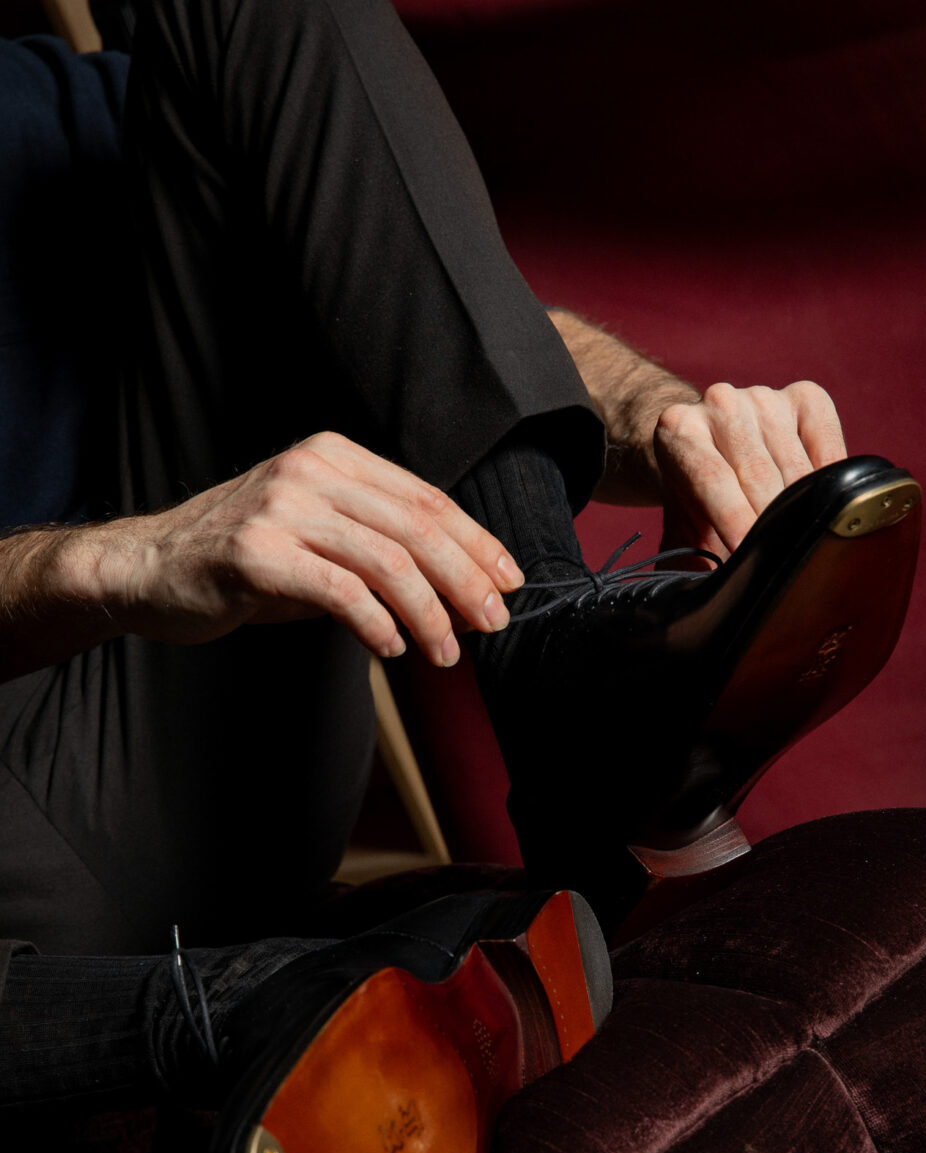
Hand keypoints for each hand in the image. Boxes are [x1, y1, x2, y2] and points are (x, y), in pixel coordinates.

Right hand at [91, 432, 522, 666]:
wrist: (148, 570)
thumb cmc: (245, 562)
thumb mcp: (320, 540)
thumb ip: (381, 551)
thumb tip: (464, 593)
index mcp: (333, 457)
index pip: (426, 499)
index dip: (475, 542)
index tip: (508, 582)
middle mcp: (310, 471)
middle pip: (415, 527)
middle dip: (465, 580)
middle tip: (493, 623)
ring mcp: (281, 507)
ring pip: (385, 560)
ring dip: (428, 613)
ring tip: (446, 653)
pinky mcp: (256, 552)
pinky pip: (337, 590)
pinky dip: (375, 623)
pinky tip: (393, 648)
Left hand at [654, 381, 847, 555]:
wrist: (711, 448)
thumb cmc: (699, 503)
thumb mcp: (684, 533)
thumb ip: (688, 564)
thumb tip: (706, 607)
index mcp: (678, 432)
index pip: (713, 481)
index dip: (737, 522)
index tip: (753, 557)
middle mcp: (719, 403)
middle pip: (759, 475)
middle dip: (775, 525)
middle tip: (785, 568)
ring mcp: (764, 396)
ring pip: (796, 468)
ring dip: (804, 511)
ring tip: (804, 545)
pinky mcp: (805, 396)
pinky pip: (828, 445)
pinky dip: (832, 481)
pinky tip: (825, 507)